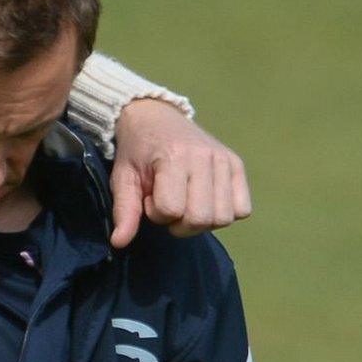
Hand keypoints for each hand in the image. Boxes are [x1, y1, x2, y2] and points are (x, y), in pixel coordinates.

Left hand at [108, 98, 251, 247]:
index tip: (149, 198)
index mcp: (173, 156)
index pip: (171, 210)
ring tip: (186, 203)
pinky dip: (224, 214)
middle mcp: (204, 157)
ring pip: (223, 218)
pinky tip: (204, 202)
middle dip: (179, 224)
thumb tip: (119, 243)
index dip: (156, 213)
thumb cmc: (137, 152)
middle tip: (168, 206)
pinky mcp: (237, 164)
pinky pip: (242, 209)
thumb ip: (124, 211)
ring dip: (201, 221)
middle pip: (201, 218)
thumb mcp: (123, 178)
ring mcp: (224, 160)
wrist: (155, 118)